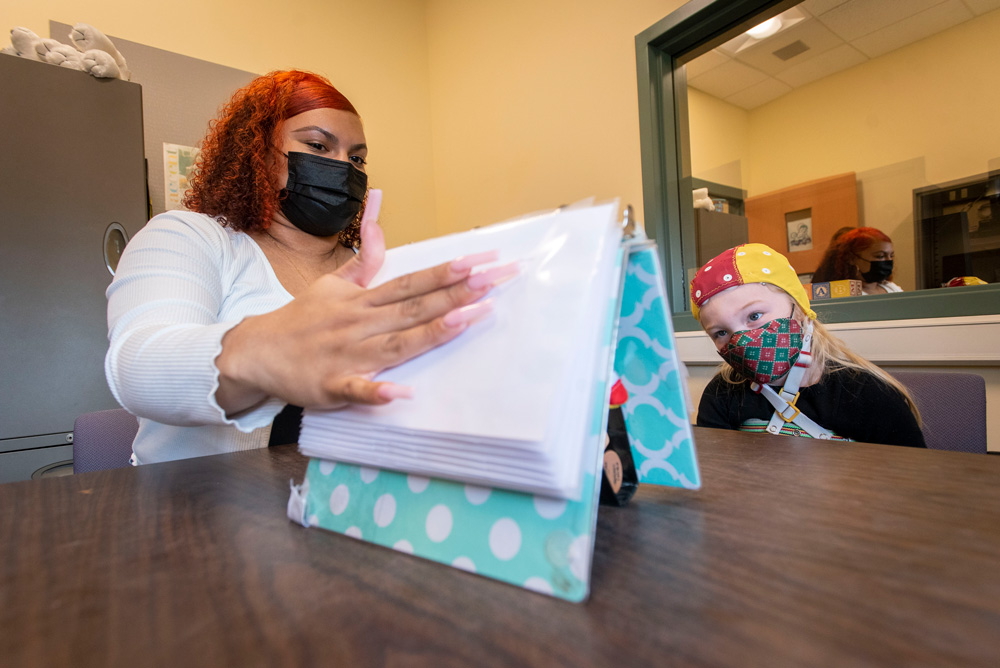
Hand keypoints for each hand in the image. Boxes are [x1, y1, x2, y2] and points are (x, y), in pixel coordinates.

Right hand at [215, 190, 514, 412]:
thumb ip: (364, 257)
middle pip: (416, 307)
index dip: (449, 271)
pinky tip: (403, 393)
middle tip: (497, 281)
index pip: (414, 282)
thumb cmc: (302, 319)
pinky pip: (357, 389)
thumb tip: (379, 218)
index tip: (483, 259)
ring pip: (396, 343)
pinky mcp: (332, 384)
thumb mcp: (333, 282)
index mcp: (364, 300)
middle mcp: (362, 323)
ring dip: (432, 332)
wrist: (255, 351)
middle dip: (458, 293)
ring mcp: (348, 354)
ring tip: (468, 319)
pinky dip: (378, 391)